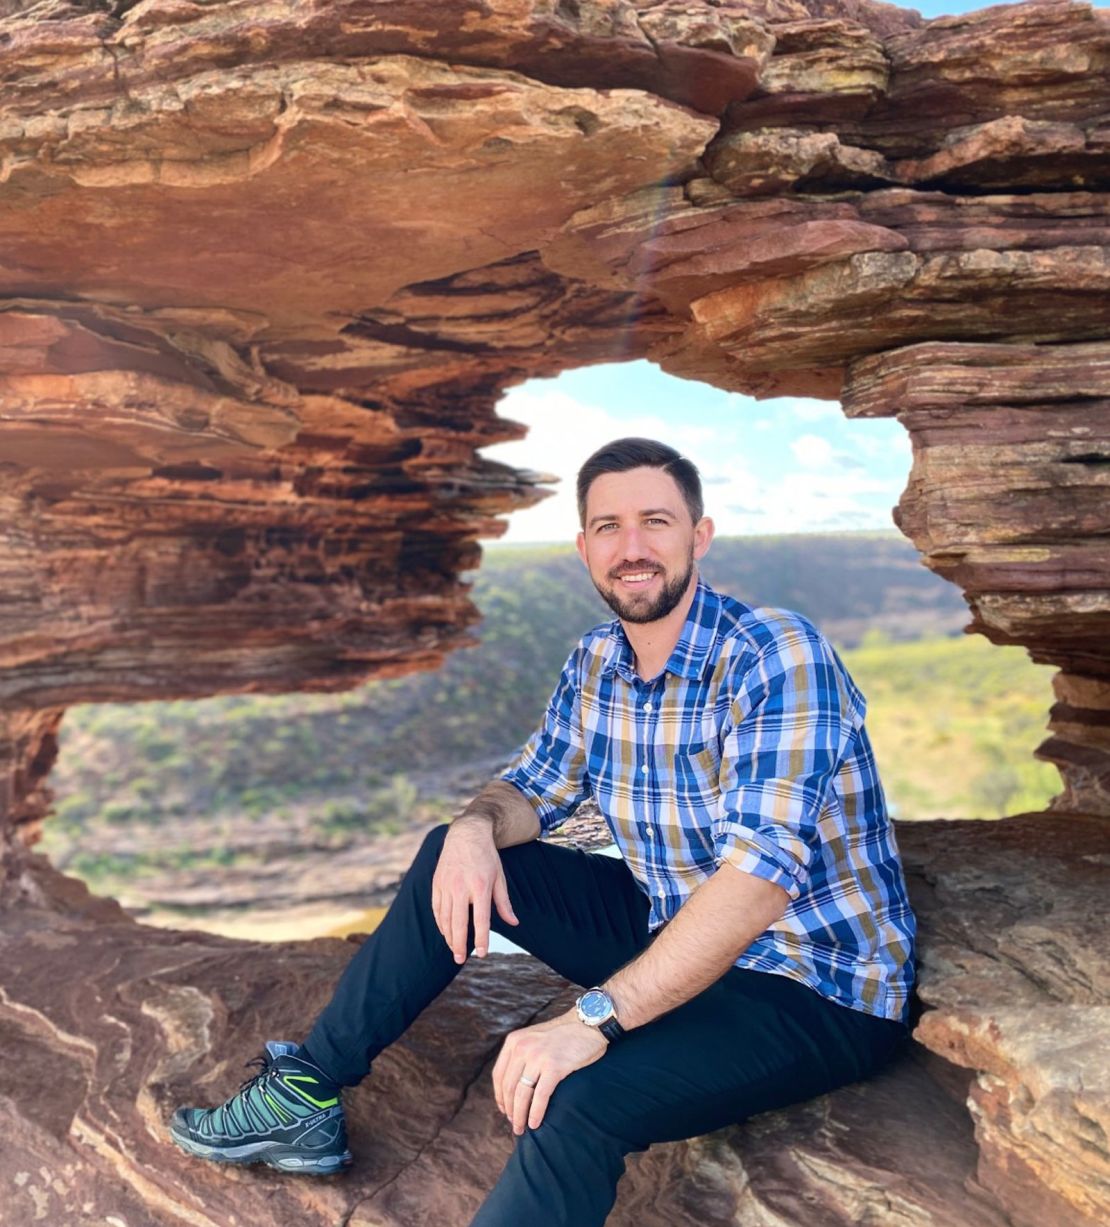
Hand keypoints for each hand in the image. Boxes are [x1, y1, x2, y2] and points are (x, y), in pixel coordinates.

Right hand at [431, 819, 518, 963]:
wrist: (467, 834)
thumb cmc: (487, 857)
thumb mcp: (499, 877)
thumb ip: (504, 903)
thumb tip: (514, 923)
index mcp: (480, 886)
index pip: (480, 920)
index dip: (481, 939)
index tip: (482, 954)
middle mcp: (461, 887)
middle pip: (458, 923)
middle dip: (459, 944)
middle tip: (460, 960)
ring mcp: (446, 885)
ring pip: (445, 918)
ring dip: (448, 936)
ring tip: (454, 949)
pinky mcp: (437, 883)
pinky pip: (436, 908)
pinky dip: (440, 922)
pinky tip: (445, 931)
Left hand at [492, 1009, 607, 1134]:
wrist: (588, 1023)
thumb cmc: (564, 1034)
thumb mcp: (535, 1037)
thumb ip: (523, 1053)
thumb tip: (515, 1084)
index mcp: (514, 1041)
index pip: (499, 1075)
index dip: (499, 1096)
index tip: (504, 1109)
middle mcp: (522, 1047)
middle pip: (509, 1087)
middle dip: (509, 1110)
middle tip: (514, 1124)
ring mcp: (538, 1057)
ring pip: (522, 1094)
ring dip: (520, 1115)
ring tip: (522, 1128)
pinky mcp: (554, 1066)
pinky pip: (540, 1096)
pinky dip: (536, 1113)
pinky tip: (535, 1123)